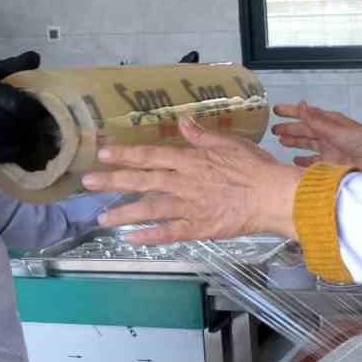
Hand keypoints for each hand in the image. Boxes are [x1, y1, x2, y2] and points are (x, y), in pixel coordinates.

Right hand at [0, 50, 58, 170]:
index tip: (40, 108)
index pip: (22, 105)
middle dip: (35, 124)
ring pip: (18, 140)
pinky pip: (9, 155)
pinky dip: (19, 151)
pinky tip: (20, 145)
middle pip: (23, 124)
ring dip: (29, 137)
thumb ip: (9, 67)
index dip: (35, 109)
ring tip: (32, 133)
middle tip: (41, 123)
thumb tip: (37, 56)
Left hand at [83, 117, 303, 243]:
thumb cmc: (257, 168)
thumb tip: (182, 122)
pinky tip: (130, 239)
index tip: (103, 153)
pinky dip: (148, 237)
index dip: (126, 154)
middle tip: (87, 182)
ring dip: (124, 212)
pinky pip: (168, 233)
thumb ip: (202, 136)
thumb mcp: (230, 144)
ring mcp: (189, 207)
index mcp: (191, 160)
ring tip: (101, 217)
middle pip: (142, 180)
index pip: (151, 155)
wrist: (274, 197)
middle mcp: (184, 183)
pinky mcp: (198, 228)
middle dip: (113, 180)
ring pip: (149, 209)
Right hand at [271, 103, 361, 168]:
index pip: (304, 114)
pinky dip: (303, 160)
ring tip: (281, 141)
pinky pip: (313, 161)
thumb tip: (300, 104)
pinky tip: (295, 160)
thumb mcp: (332, 128)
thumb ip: (314, 119)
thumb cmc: (358, 140)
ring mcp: (329, 148)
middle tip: (273, 129)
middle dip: (288, 129)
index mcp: (327, 121)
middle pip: (303, 130)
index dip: (290, 112)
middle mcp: (327, 133)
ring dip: (294, 142)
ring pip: (306, 144)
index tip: (276, 110)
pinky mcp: (331, 162)